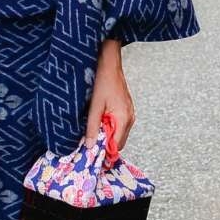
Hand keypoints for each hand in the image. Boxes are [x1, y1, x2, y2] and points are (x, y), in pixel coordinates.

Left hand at [85, 40, 134, 154]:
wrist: (109, 64)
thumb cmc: (102, 82)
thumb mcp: (94, 106)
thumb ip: (92, 127)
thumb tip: (90, 146)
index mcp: (123, 119)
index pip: (116, 146)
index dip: (104, 152)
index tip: (91, 155)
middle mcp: (130, 118)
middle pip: (118, 142)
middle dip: (105, 144)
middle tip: (89, 142)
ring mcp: (129, 113)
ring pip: (119, 134)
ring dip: (107, 135)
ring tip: (93, 130)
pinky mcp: (126, 109)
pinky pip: (119, 125)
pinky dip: (110, 127)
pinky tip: (99, 121)